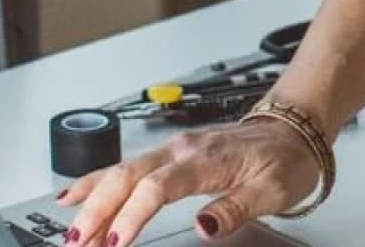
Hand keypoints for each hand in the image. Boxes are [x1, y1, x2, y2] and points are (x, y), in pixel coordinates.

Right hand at [51, 117, 321, 244]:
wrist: (294, 129)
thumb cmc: (285, 158)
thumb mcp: (273, 190)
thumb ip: (236, 208)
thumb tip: (203, 225)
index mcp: (206, 159)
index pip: (158, 187)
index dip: (133, 215)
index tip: (116, 242)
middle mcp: (183, 149)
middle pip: (128, 176)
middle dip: (98, 209)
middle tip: (77, 243)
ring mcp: (174, 149)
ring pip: (121, 171)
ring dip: (93, 201)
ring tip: (71, 232)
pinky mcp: (170, 154)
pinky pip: (126, 166)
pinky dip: (97, 181)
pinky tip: (75, 195)